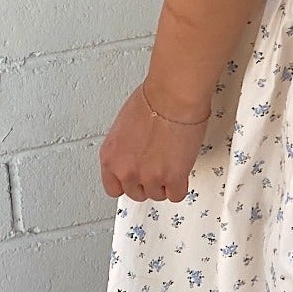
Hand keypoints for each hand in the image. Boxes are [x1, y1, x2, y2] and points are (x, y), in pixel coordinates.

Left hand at [99, 85, 210, 203]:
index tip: (137, 177)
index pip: (113, 188)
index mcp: (110, 157)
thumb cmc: (152, 99)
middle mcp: (125, 170)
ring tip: (172, 163)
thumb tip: (137, 153)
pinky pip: (176, 195)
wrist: (172, 96)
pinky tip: (182, 170)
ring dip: (165, 183)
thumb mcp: (125, 126)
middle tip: (158, 166)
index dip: (128, 182)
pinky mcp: (172, 178)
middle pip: (136, 193)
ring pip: (158, 195)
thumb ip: (127, 148)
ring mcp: (149, 177)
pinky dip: (180, 185)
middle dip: (148, 182)